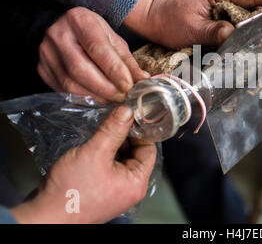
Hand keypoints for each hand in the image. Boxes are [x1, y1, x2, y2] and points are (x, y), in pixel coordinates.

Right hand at [10, 106, 155, 223]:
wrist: (45, 216)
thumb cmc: (71, 192)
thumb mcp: (94, 153)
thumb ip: (113, 130)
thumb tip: (127, 112)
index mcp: (136, 182)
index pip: (149, 149)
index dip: (140, 131)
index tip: (129, 116)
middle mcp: (130, 188)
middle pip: (136, 153)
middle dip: (124, 137)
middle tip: (112, 122)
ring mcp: (116, 190)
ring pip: (121, 159)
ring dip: (112, 145)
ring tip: (100, 133)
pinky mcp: (102, 190)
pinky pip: (109, 167)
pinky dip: (103, 155)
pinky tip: (92, 147)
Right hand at [38, 7, 149, 102]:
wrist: (66, 29)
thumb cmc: (94, 34)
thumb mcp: (114, 39)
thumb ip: (127, 60)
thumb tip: (143, 80)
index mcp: (79, 20)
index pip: (97, 48)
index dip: (114, 70)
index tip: (129, 85)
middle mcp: (58, 35)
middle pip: (80, 68)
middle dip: (105, 87)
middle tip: (122, 97)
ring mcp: (46, 53)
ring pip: (69, 83)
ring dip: (95, 96)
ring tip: (113, 100)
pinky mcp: (42, 69)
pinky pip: (62, 90)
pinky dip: (84, 97)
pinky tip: (98, 99)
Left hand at [123, 0, 261, 47]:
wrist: (154, 19)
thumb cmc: (169, 21)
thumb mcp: (190, 29)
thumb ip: (213, 32)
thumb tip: (233, 34)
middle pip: (253, 4)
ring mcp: (221, 4)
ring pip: (245, 14)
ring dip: (255, 25)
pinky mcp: (218, 15)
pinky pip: (236, 22)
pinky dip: (242, 30)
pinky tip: (247, 40)